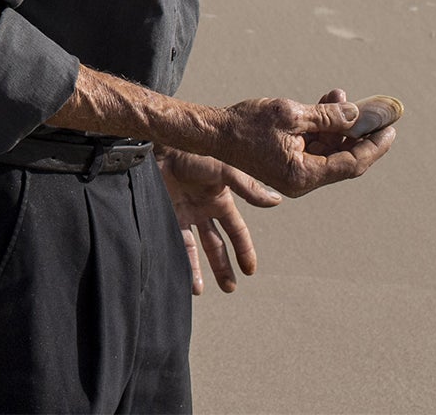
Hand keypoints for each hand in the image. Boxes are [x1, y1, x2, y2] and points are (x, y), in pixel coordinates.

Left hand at [157, 148, 280, 294]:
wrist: (159, 146)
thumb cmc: (193, 153)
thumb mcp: (225, 170)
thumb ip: (248, 188)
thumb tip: (276, 202)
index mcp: (220, 199)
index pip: (237, 231)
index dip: (244, 250)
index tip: (250, 270)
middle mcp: (203, 209)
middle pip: (216, 243)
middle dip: (223, 265)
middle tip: (230, 288)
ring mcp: (184, 213)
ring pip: (195, 247)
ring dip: (199, 268)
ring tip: (202, 288)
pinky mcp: (166, 214)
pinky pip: (176, 242)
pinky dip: (181, 259)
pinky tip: (184, 276)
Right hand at [214, 90, 395, 196]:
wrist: (212, 132)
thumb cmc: (246, 123)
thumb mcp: (291, 114)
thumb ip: (327, 117)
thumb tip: (356, 115)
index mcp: (304, 175)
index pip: (351, 163)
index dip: (374, 146)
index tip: (389, 129)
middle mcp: (302, 181)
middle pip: (343, 158)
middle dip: (359, 133)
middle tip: (377, 113)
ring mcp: (295, 174)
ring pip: (329, 150)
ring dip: (339, 126)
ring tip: (344, 98)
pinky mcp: (287, 163)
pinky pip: (314, 147)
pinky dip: (323, 128)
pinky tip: (329, 105)